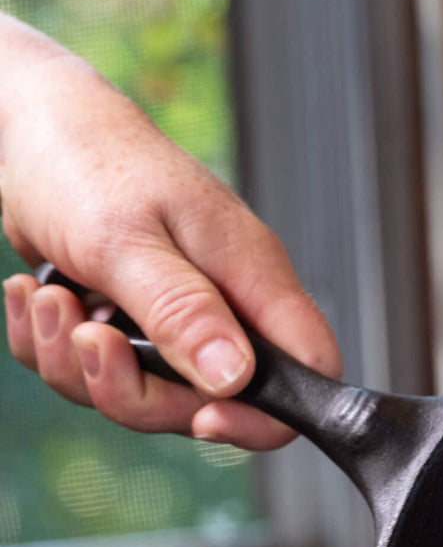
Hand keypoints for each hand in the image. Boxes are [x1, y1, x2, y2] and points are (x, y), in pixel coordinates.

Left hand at [0, 25, 339, 447]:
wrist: (26, 127)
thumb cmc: (86, 162)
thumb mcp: (127, 242)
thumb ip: (185, 312)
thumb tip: (238, 379)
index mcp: (253, 279)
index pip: (310, 370)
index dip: (268, 415)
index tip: (205, 418)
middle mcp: (227, 306)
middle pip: (215, 405)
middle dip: (138, 393)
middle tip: (91, 341)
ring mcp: (181, 318)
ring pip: (150, 396)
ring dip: (81, 366)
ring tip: (52, 302)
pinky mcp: (135, 322)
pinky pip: (102, 373)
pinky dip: (57, 348)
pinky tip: (40, 296)